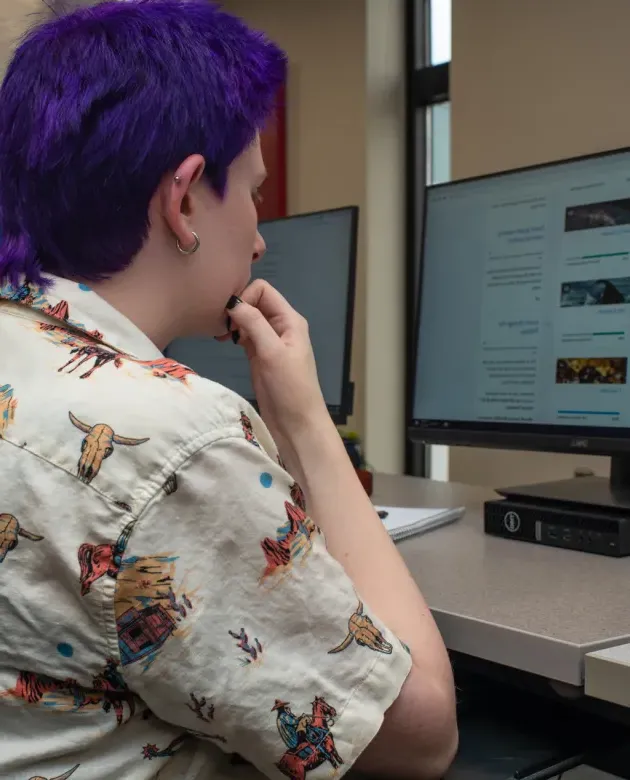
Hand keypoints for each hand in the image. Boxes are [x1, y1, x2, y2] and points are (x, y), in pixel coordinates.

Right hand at [224, 280, 332, 459]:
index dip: (245, 297)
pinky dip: (234, 334)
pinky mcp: (259, 356)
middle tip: (223, 328)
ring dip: (233, 322)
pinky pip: (245, 335)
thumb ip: (254, 324)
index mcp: (290, 320)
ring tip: (221, 336)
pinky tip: (225, 342)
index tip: (231, 316)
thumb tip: (232, 302)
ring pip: (247, 318)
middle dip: (236, 309)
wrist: (296, 424)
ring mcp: (269, 341)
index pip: (263, 290)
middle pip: (254, 302)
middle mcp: (280, 326)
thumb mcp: (272, 353)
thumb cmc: (290, 388)